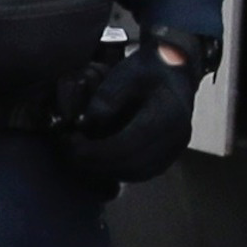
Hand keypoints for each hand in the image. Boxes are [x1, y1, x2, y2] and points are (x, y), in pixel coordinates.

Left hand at [57, 34, 205, 187]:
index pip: (128, 144)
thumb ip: (107, 96)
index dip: (96, 150)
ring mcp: (174, 151)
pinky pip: (139, 172)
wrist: (173, 75)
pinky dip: (116, 169)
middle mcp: (177, 138)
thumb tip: (88, 123)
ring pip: (135, 173)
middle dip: (96, 163)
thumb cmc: (146, 72)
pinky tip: (97, 157)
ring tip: (80, 154)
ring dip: (105, 169)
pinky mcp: (166, 158)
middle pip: (132, 165)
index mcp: (169, 115)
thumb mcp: (126, 72)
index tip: (71, 143)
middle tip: (70, 151)